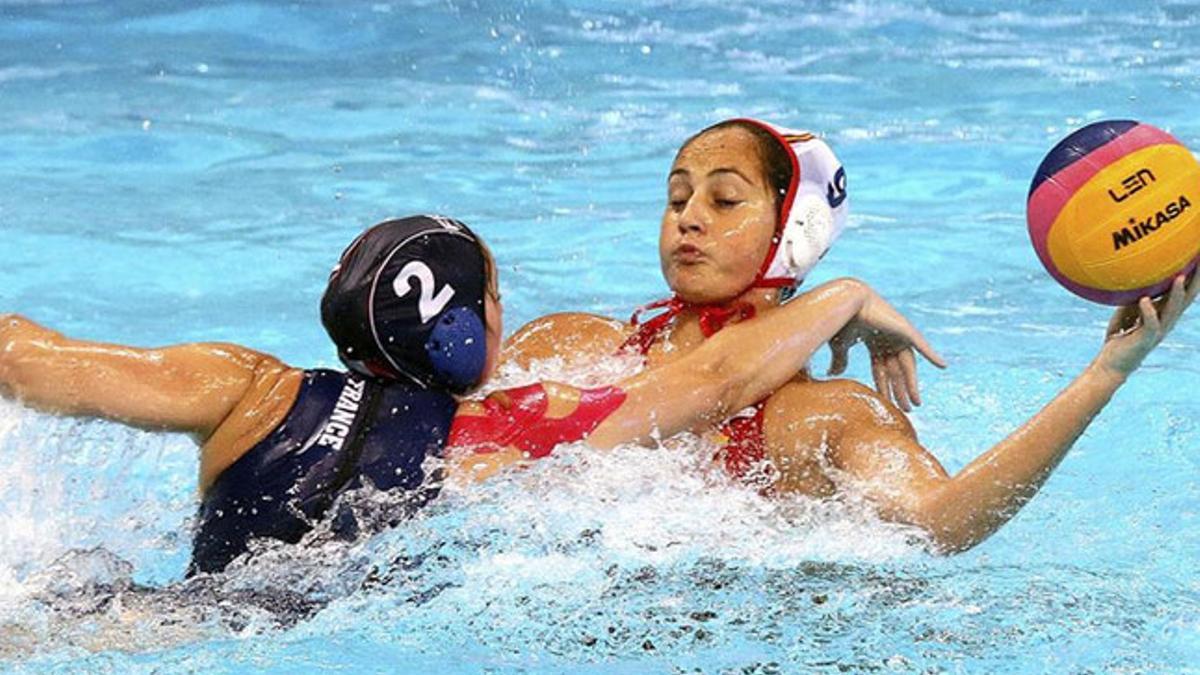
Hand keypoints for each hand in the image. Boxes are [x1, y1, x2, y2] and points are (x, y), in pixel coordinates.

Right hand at [828, 290, 946, 411]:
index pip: (882, 370)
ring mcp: (899, 335)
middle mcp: (889, 340)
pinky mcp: (905, 330)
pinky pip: (922, 346)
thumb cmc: (841, 320)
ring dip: (912, 385)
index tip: (890, 403)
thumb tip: (834, 374)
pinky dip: (932, 355)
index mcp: (875, 343)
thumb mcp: (840, 346)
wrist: (846, 301)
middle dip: (901, 390)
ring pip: (907, 366)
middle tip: (907, 409)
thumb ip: (841, 360)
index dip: (886, 387)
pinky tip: (943, 366)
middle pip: (897, 371)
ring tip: (915, 403)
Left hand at [1098, 272, 1198, 377]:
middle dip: (1196, 282)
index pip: (1183, 293)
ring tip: (1180, 277)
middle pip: (1186, 299)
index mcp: (1164, 314)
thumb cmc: (1119, 337)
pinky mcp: (1146, 339)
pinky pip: (1151, 324)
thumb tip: (1134, 278)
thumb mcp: (1126, 312)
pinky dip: (1148, 311)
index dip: (1193, 277)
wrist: (1112, 365)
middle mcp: (1166, 322)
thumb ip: (1134, 297)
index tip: (1197, 258)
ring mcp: (1158, 331)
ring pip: (1173, 310)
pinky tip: (1145, 299)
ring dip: (1177, 294)